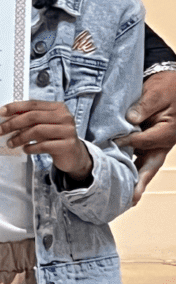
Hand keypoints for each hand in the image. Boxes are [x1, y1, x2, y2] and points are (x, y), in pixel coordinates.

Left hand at [0, 100, 91, 178]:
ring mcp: (68, 130)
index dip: (15, 107)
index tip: (0, 112)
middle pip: (33, 116)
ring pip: (37, 131)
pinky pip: (43, 146)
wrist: (73, 155)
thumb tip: (6, 118)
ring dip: (20, 138)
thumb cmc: (54, 137)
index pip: (33, 104)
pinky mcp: (67, 145)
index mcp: (58, 107)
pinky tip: (25, 149)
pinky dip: (31, 148)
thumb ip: (30, 120)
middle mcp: (64, 116)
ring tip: (10, 143)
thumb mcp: (44, 125)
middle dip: (13, 123)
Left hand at [116, 70, 175, 203]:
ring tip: (123, 197)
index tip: (112, 141)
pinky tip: (118, 177)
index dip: (127, 142)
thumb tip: (132, 119)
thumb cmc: (166, 88)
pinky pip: (138, 159)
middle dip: (139, 183)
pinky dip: (130, 169)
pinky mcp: (147, 144)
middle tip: (130, 199)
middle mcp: (161, 143)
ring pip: (143, 166)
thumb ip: (144, 107)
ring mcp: (155, 145)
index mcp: (167, 132)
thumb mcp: (156, 93)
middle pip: (149, 166)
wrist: (171, 85)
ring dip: (133, 180)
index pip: (143, 142)